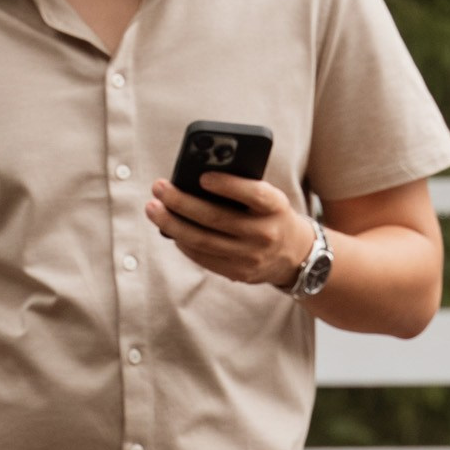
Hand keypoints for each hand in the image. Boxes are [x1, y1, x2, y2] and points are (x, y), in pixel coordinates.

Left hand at [146, 172, 321, 291]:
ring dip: (173, 224)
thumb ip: (241, 187)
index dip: (228, 185)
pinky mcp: (240, 273)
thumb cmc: (271, 214)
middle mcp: (265, 234)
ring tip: (153, 209)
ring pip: (204, 241)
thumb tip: (195, 179)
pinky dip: (184, 243)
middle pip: (216, 218)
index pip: (253, 194)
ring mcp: (252, 257)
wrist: (295, 254)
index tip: (202, 176)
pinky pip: (205, 258)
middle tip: (159, 189)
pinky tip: (170, 230)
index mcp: (275, 206)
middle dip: (182, 202)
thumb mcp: (268, 197)